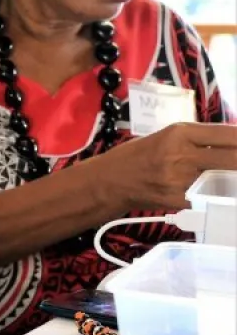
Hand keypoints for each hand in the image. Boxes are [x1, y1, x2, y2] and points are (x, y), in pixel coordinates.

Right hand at [88, 122, 236, 212]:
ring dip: (232, 181)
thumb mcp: (166, 137)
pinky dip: (217, 197)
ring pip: (223, 181)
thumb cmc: (136, 155)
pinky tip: (218, 195)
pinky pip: (207, 198)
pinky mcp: (177, 200)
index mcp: (179, 134)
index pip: (227, 135)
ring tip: (229, 180)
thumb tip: (232, 143)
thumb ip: (197, 140)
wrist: (108, 181)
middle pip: (231, 159)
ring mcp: (179, 179)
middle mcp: (181, 155)